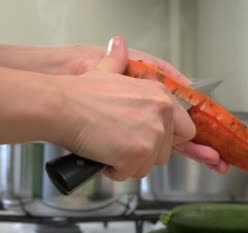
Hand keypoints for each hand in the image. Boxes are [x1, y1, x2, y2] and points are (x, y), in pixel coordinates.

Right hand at [49, 36, 194, 180]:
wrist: (62, 107)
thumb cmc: (80, 92)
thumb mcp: (105, 71)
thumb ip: (118, 61)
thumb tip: (118, 44)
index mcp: (160, 95)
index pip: (185, 130)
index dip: (167, 140)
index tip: (148, 141)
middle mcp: (162, 114)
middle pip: (165, 153)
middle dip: (143, 153)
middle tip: (119, 143)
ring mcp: (152, 135)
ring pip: (147, 166)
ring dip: (127, 163)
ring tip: (108, 148)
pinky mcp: (138, 154)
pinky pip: (130, 174)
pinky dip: (114, 171)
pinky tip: (101, 157)